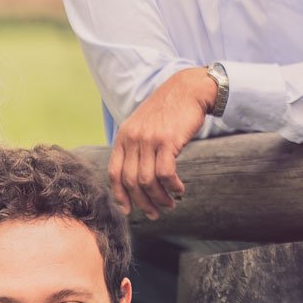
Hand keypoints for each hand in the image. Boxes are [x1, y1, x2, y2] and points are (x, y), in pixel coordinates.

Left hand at [109, 67, 219, 218]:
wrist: (188, 89)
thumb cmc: (169, 110)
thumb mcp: (143, 125)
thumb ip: (135, 145)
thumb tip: (135, 176)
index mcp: (123, 136)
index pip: (114, 172)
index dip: (120, 195)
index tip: (128, 210)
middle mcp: (133, 138)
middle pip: (131, 181)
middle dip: (143, 203)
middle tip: (155, 213)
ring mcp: (149, 139)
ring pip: (148, 181)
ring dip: (160, 198)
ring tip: (170, 204)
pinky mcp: (167, 141)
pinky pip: (165, 173)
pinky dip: (172, 186)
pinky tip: (179, 190)